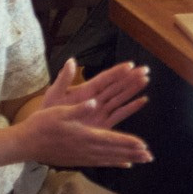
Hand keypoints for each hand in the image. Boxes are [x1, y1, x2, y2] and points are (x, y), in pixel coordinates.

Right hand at [17, 102, 151, 169]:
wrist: (25, 143)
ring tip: (141, 161)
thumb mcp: (60, 110)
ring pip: (108, 159)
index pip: (111, 140)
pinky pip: (99, 162)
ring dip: (126, 159)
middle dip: (132, 153)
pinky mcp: (76, 160)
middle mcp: (85, 149)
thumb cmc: (42, 124)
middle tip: (149, 156)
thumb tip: (95, 102)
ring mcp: (81, 156)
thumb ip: (80, 108)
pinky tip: (123, 164)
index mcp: (84, 135)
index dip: (128, 142)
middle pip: (113, 152)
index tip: (143, 145)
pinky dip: (113, 163)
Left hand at [32, 59, 147, 129]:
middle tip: (145, 69)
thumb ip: (64, 79)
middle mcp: (96, 99)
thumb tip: (71, 61)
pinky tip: (142, 100)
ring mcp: (100, 111)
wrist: (47, 132)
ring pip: (120, 98)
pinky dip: (131, 108)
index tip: (130, 65)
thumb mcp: (54, 94)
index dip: (117, 72)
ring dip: (133, 89)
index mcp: (85, 90)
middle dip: (131, 77)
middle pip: (117, 86)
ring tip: (145, 80)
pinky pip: (120, 114)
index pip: (104, 79)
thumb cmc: (49, 112)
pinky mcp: (103, 124)